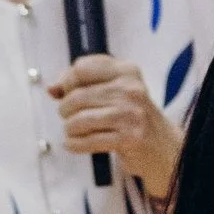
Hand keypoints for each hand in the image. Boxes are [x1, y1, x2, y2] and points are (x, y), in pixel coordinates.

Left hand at [48, 55, 182, 196]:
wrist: (161, 144)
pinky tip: (74, 143)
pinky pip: (87, 141)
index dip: (67, 82)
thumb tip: (52, 88)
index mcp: (127, 71)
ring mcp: (131, 114)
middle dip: (65, 110)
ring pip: (79, 120)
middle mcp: (131, 89)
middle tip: (70, 116)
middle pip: (76, 96)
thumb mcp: (114, 90)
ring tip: (74, 131)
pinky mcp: (128, 138)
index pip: (81, 68)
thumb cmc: (131, 115)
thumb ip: (82, 83)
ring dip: (69, 129)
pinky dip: (74, 144)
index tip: (67, 93)